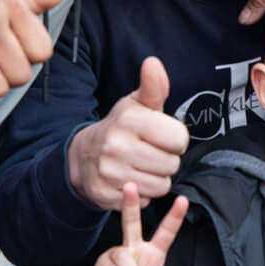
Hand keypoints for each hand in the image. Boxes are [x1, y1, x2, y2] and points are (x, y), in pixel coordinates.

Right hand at [68, 57, 190, 209]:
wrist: (84, 154)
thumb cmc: (121, 127)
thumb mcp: (137, 104)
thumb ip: (153, 87)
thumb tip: (153, 63)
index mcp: (129, 120)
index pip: (180, 139)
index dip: (175, 140)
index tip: (162, 137)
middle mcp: (116, 145)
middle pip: (172, 165)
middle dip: (167, 161)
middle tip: (150, 153)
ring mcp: (108, 172)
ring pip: (161, 186)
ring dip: (157, 179)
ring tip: (142, 166)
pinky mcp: (105, 195)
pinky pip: (145, 202)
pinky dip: (142, 194)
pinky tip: (131, 179)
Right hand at [89, 184, 188, 265]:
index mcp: (153, 255)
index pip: (165, 233)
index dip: (174, 217)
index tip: (183, 199)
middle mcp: (135, 250)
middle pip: (132, 223)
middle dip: (130, 204)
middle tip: (130, 186)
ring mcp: (117, 256)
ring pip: (123, 256)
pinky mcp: (103, 265)